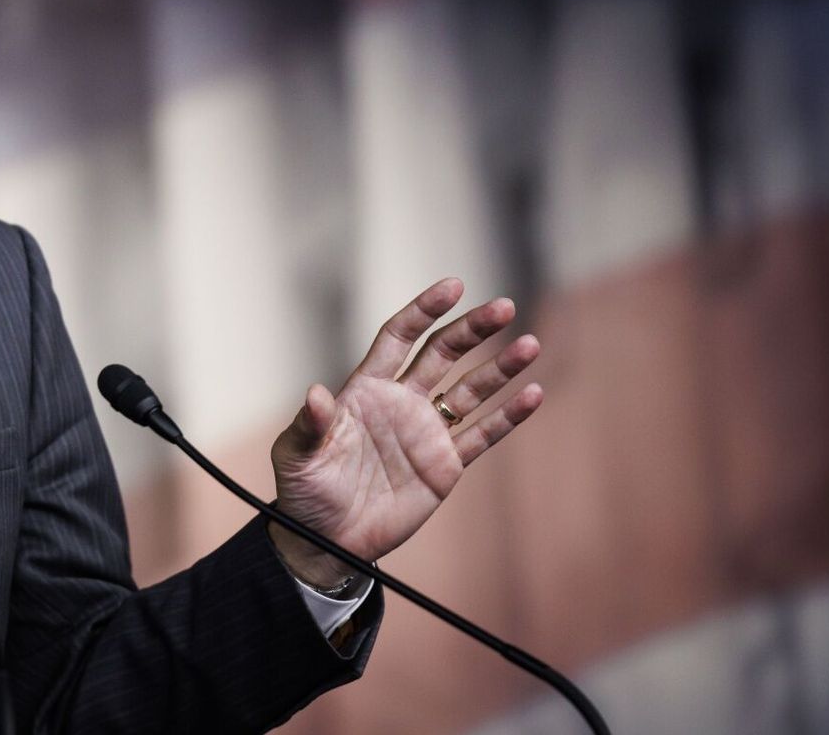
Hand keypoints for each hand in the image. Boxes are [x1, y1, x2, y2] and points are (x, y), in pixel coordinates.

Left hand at [268, 278, 543, 588]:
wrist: (327, 541)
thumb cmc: (304, 492)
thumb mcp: (296, 456)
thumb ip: (308, 424)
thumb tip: (314, 394)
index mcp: (365, 390)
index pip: (399, 338)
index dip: (424, 312)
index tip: (453, 287)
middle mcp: (401, 403)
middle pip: (442, 355)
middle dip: (472, 330)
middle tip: (503, 307)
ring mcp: (426, 432)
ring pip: (470, 391)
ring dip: (500, 369)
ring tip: (529, 344)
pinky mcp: (444, 465)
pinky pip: (482, 436)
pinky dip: (508, 417)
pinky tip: (532, 394)